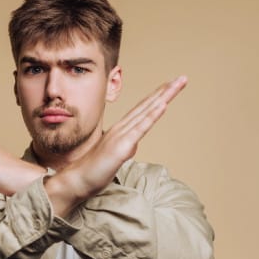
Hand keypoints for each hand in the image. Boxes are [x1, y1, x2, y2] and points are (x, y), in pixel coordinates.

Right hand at [46, 76, 186, 215]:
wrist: (76, 180)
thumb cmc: (93, 170)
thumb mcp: (114, 157)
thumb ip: (125, 148)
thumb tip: (134, 145)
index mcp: (120, 130)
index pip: (142, 110)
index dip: (157, 97)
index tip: (170, 86)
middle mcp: (121, 128)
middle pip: (148, 105)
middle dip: (166, 91)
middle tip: (182, 78)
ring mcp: (121, 136)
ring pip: (147, 111)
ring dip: (164, 96)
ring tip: (178, 83)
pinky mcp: (121, 147)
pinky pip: (140, 128)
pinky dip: (153, 115)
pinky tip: (163, 104)